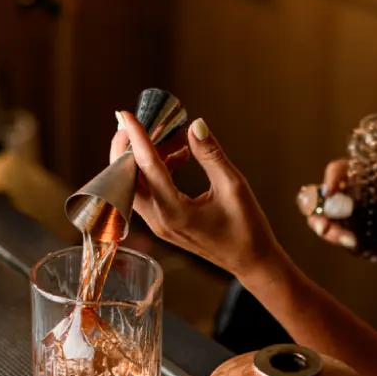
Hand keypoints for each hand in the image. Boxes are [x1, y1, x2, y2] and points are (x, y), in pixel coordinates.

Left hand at [110, 111, 282, 277]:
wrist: (251, 262)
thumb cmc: (247, 228)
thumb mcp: (233, 186)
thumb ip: (211, 155)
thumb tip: (195, 124)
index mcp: (175, 212)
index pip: (147, 167)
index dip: (136, 137)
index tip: (125, 114)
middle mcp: (159, 220)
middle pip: (128, 177)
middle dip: (128, 146)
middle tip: (138, 120)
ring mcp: (158, 224)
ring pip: (135, 184)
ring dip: (143, 157)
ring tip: (169, 136)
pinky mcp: (163, 224)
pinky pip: (147, 192)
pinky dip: (155, 170)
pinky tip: (178, 157)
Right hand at [301, 160, 376, 248]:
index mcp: (355, 171)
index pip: (337, 170)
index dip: (330, 180)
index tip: (329, 193)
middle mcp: (343, 190)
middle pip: (320, 203)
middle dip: (322, 220)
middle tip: (334, 233)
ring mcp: (344, 210)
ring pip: (326, 224)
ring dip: (335, 236)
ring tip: (356, 245)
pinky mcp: (351, 226)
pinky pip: (343, 238)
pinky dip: (353, 247)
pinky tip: (371, 252)